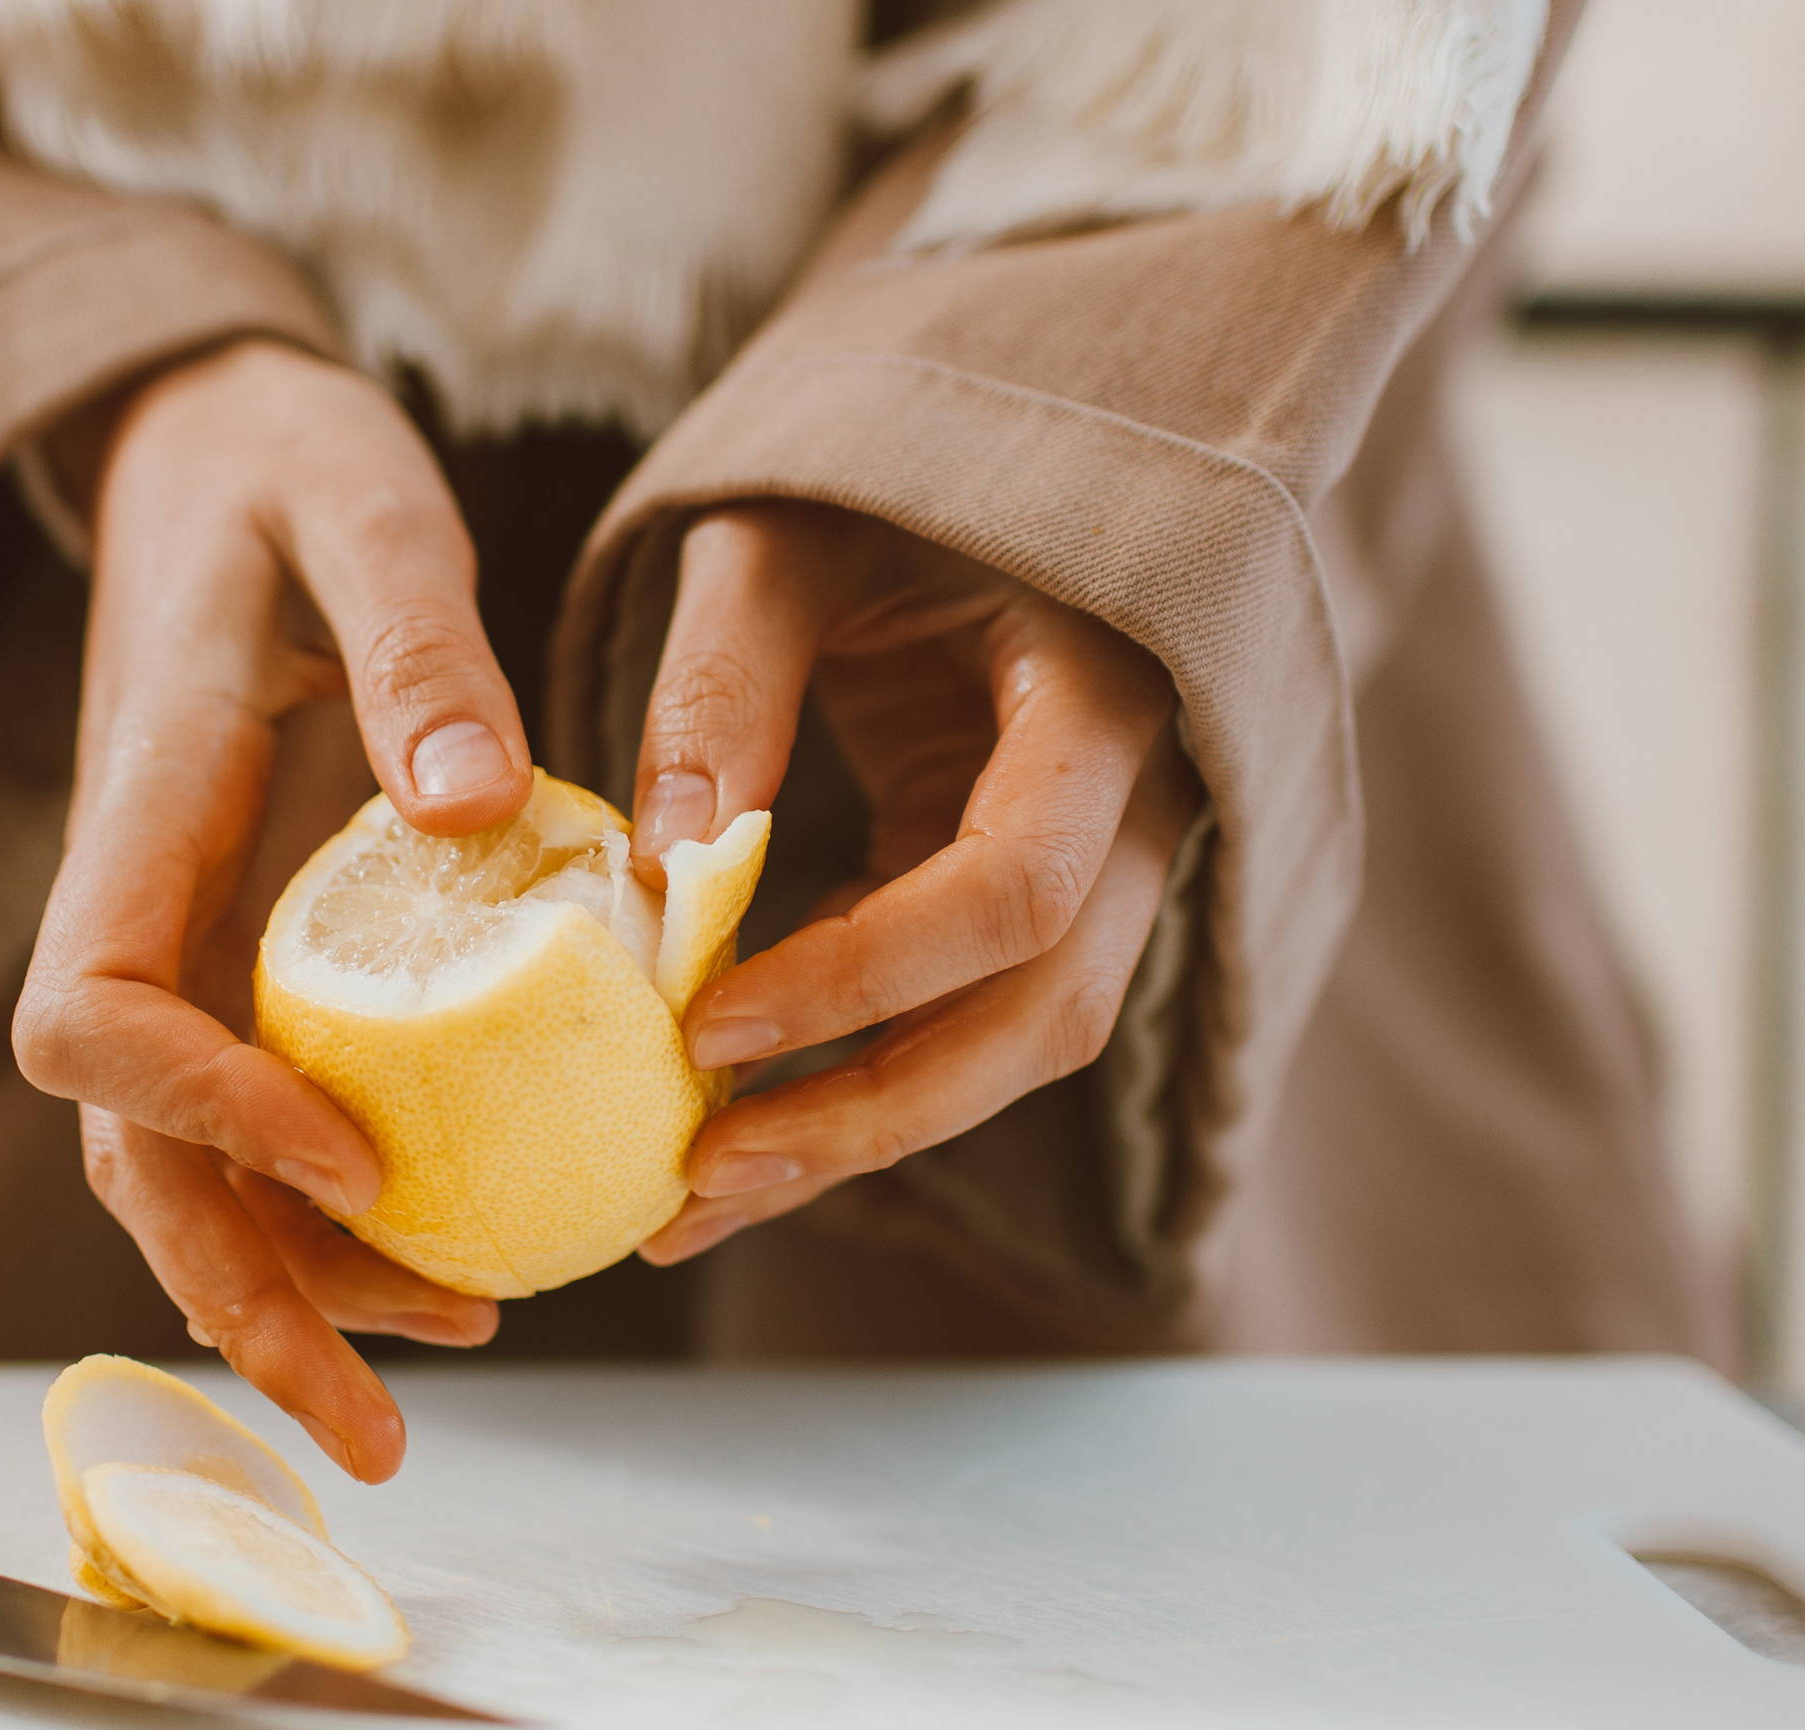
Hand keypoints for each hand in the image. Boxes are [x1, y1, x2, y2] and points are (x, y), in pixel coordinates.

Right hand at [11, 338, 526, 1480]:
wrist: (201, 446)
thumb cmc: (277, 465)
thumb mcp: (359, 506)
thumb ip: (412, 639)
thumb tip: (472, 805)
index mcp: (139, 814)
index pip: (91, 1019)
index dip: (203, 1118)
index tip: (359, 1164)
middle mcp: (134, 909)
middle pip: (133, 1160)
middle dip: (241, 1306)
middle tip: (378, 1432)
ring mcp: (176, 947)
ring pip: (186, 1172)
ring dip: (293, 1292)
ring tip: (450, 1359)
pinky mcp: (229, 958)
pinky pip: (252, 1123)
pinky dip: (332, 1216)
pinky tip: (448, 1255)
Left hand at [631, 502, 1201, 1266]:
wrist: (963, 455)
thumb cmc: (868, 473)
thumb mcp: (777, 538)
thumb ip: (724, 681)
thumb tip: (669, 874)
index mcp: (1098, 692)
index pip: (1020, 887)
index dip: (870, 976)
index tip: (708, 1022)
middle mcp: (1135, 800)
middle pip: (1050, 1014)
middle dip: (876, 1112)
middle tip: (702, 1175)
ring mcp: (1097, 857)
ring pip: (1020, 1045)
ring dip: (865, 1130)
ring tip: (697, 1198)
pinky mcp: (1027, 891)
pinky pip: (964, 1014)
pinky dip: (855, 1078)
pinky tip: (733, 1124)